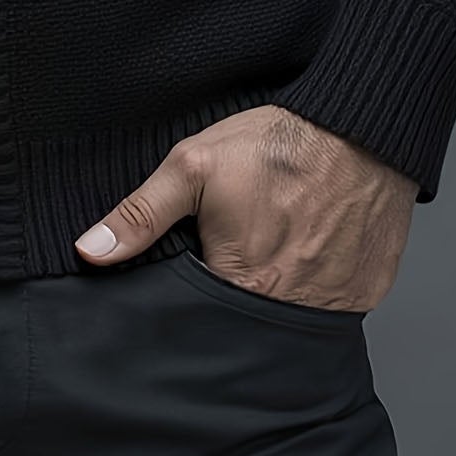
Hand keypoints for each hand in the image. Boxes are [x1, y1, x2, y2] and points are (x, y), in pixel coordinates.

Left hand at [72, 105, 416, 312]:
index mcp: (242, 284)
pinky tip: (308, 257)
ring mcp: (334, 307)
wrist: (364, 127)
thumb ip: (141, 214)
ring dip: (275, 301)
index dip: (189, 305)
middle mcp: (289, 310)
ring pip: (288, 325)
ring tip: (271, 258)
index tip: (191, 279)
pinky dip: (316, 292)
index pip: (200, 321)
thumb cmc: (280, 144)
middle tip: (233, 262)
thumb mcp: (195, 165)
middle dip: (230, 306)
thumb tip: (89, 252)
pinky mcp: (365, 294)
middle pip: (244, 327)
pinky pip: (331, 311)